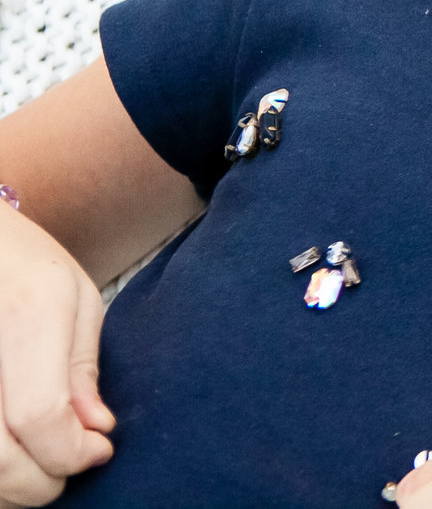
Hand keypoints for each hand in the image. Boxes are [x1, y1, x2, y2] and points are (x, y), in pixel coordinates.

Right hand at [0, 204, 113, 506]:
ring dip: (11, 486)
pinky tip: (11, 455)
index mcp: (25, 313)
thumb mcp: (74, 299)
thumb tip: (95, 432)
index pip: (40, 417)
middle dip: (43, 481)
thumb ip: (81, 372)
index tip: (100, 448)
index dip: (73, 451)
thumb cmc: (23, 265)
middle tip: (71, 463)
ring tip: (41, 459)